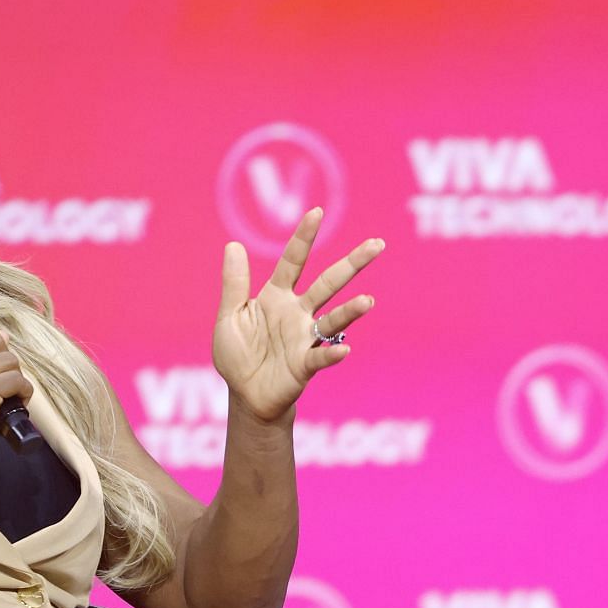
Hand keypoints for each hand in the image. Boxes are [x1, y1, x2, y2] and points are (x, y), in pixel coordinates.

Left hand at [213, 209, 382, 423]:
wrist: (246, 395)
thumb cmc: (239, 355)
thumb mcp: (230, 316)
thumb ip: (234, 284)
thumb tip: (233, 244)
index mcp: (277, 296)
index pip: (293, 261)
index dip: (304, 237)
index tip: (316, 212)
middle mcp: (297, 313)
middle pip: (328, 283)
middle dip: (353, 264)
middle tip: (376, 244)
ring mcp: (305, 338)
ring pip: (333, 318)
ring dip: (351, 310)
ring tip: (368, 301)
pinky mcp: (305, 364)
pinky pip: (321, 357)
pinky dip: (333, 354)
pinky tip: (344, 350)